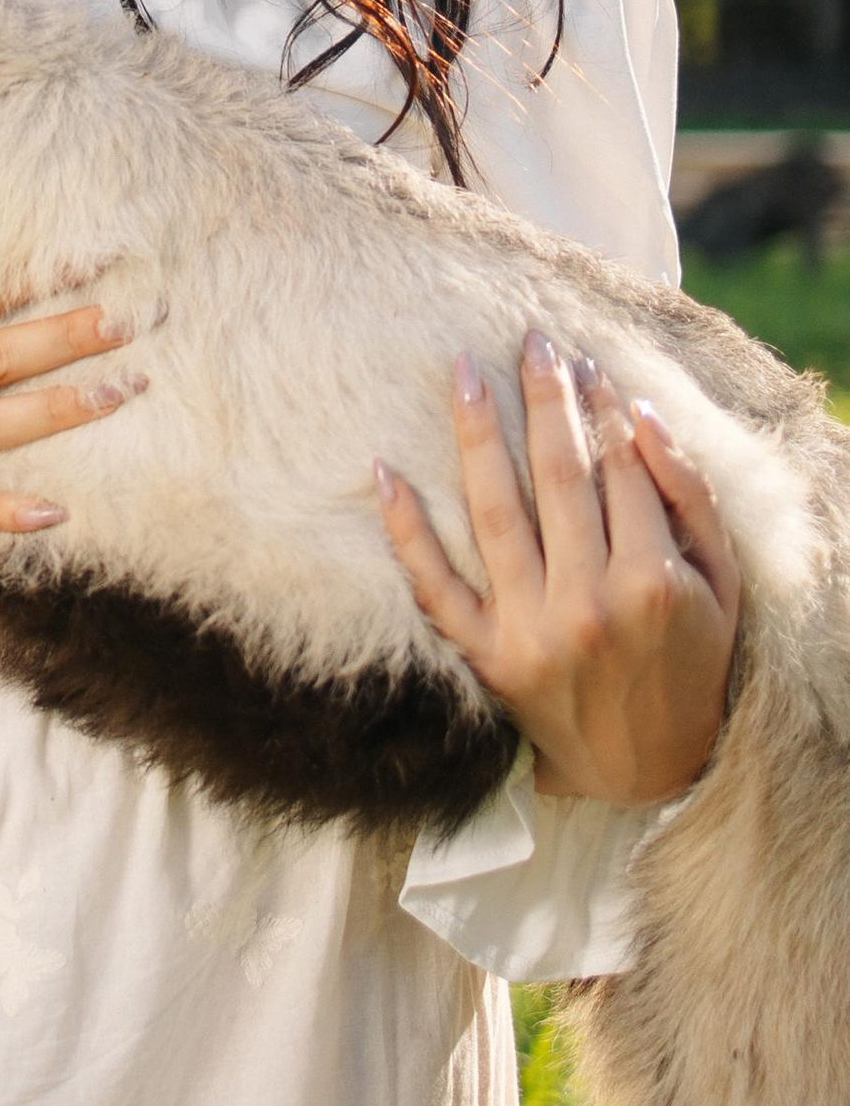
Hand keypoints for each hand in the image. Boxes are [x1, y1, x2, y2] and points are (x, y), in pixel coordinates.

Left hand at [375, 332, 740, 803]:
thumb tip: (638, 414)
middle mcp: (587, 605)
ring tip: (465, 374)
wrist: (647, 765)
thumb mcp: (722, 582)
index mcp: (652, 583)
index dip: (601, 410)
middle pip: (558, 479)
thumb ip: (688, 496)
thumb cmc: (691, 659)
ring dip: (478, 437)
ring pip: (494, 515)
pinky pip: (433, 586)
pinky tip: (384, 472)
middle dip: (545, 402)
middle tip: (529, 340)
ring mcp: (528, 633)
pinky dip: (405, 530)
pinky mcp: (485, 657)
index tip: (583, 363)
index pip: (619, 471)